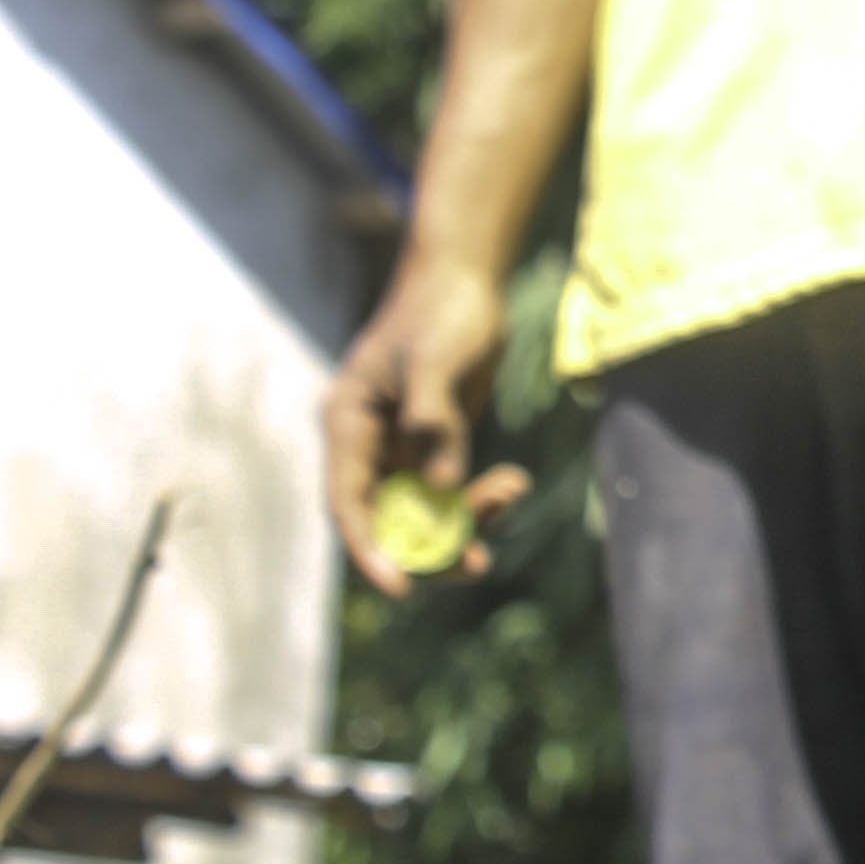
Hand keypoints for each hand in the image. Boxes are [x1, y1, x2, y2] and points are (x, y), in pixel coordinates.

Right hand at [322, 253, 532, 597]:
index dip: (370, 552)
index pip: (350, 504)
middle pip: (389, 522)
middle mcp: (369, 444)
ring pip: (426, 512)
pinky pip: (452, 492)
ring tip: (513, 489)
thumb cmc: (443, 308)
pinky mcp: (435, 443)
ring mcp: (402, 447)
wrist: (468, 274)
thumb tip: (441, 487)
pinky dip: (480, 499)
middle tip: (479, 560)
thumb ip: (435, 420)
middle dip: (432, 545)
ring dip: (466, 519)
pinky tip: (515, 485)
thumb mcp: (436, 360)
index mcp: (349, 425)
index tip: (402, 589)